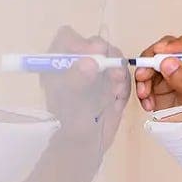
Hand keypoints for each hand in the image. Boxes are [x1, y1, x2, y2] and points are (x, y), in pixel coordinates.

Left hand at [41, 26, 129, 149]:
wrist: (86, 144)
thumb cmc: (69, 123)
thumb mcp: (69, 101)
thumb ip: (77, 79)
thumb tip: (89, 61)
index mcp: (58, 62)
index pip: (67, 37)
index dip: (79, 43)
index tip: (90, 57)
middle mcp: (77, 62)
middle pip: (95, 44)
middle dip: (105, 56)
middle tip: (111, 72)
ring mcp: (95, 71)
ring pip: (112, 56)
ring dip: (116, 70)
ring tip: (114, 88)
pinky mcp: (111, 82)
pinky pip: (123, 73)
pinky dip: (123, 83)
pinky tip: (117, 96)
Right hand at [135, 25, 181, 111]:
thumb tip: (169, 62)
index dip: (180, 42)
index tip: (164, 53)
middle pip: (171, 45)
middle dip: (154, 59)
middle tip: (144, 73)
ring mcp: (177, 68)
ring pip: (155, 58)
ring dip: (145, 75)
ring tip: (144, 94)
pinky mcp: (163, 78)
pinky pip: (147, 74)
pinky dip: (143, 86)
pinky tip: (147, 102)